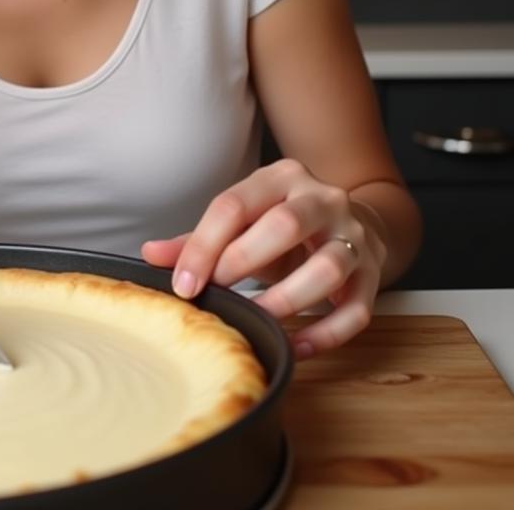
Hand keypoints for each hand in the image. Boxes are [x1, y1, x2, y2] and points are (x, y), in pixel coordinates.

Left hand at [141, 159, 386, 358]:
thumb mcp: (244, 220)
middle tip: (219, 294)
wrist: (356, 222)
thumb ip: (199, 238)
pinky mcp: (375, 273)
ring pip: (328, 267)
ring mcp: (354, 235)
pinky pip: (356, 308)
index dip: (203, 246)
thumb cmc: (285, 226)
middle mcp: (321, 198)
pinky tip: (297, 346)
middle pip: (285, 224)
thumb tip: (148, 254)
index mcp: (280, 178)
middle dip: (244, 261)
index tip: (183, 285)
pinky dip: (327, 333)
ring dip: (288, 300)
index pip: (233, 204)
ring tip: (258, 320)